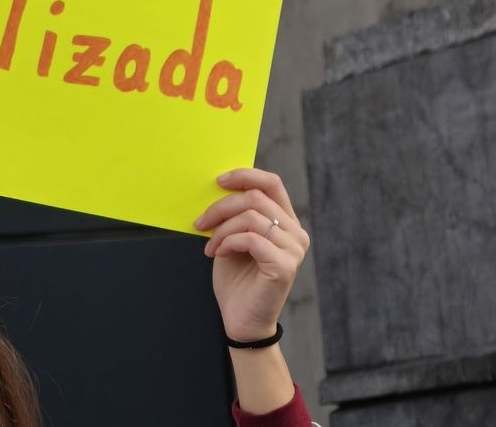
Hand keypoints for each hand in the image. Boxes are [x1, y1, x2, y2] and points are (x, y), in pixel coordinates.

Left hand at [195, 168, 308, 342]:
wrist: (240, 320)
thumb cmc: (237, 279)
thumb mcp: (232, 238)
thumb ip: (235, 215)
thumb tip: (217, 187)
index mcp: (286, 221)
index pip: (272, 183)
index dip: (246, 175)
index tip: (218, 181)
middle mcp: (296, 233)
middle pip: (257, 197)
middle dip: (221, 207)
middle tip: (200, 222)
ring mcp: (294, 250)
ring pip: (252, 217)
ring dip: (222, 229)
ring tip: (211, 246)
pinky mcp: (284, 266)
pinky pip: (251, 239)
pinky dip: (228, 242)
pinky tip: (218, 254)